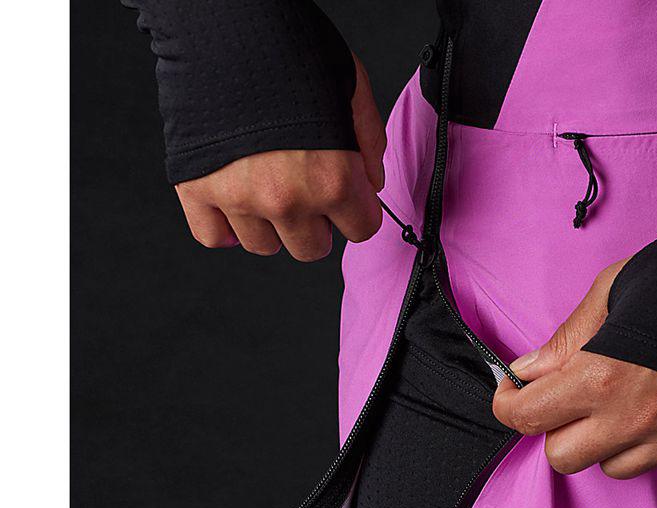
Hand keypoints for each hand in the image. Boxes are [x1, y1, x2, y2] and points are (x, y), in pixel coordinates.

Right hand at [175, 54, 385, 259]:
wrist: (223, 21)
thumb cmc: (290, 47)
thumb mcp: (352, 87)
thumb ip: (369, 143)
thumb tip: (370, 184)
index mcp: (331, 178)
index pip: (361, 229)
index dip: (355, 209)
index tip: (345, 194)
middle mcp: (286, 198)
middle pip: (312, 247)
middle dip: (315, 222)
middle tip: (304, 187)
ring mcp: (239, 198)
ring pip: (264, 245)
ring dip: (270, 224)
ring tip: (266, 184)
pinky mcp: (197, 189)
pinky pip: (212, 236)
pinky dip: (222, 225)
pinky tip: (232, 201)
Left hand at [492, 260, 656, 478]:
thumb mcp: (614, 289)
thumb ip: (567, 338)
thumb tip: (530, 369)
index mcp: (602, 377)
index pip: (527, 418)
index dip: (509, 404)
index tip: (514, 390)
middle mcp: (635, 419)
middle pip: (562, 458)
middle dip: (555, 429)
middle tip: (568, 396)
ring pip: (610, 467)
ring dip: (602, 440)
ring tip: (621, 398)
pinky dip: (648, 438)